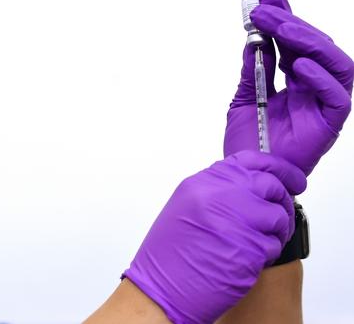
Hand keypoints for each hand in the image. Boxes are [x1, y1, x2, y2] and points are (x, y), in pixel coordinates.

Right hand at [123, 150, 306, 323]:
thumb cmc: (169, 256)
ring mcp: (235, 219)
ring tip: (259, 242)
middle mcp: (219, 195)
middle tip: (279, 214)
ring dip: (276, 230)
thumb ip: (217, 191)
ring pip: (277, 215)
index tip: (291, 179)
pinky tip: (248, 258)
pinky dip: (267, 252)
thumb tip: (251, 186)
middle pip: (270, 185)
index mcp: (202, 183)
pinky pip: (274, 244)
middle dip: (281, 201)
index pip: (252, 161)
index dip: (279, 169)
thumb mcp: (185, 209)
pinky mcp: (249, 247)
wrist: (160, 290)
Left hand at [224, 0, 352, 174]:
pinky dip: (320, 77)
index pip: (293, 41)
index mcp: (294, 81)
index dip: (283, 15)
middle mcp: (313, 89)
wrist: (246, 176)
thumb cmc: (248, 143)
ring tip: (280, 28)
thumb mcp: (244, 98)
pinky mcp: (329, 124)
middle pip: (314, 46)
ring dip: (307, 41)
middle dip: (290, 21)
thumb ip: (252, 70)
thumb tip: (253, 39)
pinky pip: (337, 97)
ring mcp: (323, 105)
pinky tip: (297, 65)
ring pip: (334, 63)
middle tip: (264, 9)